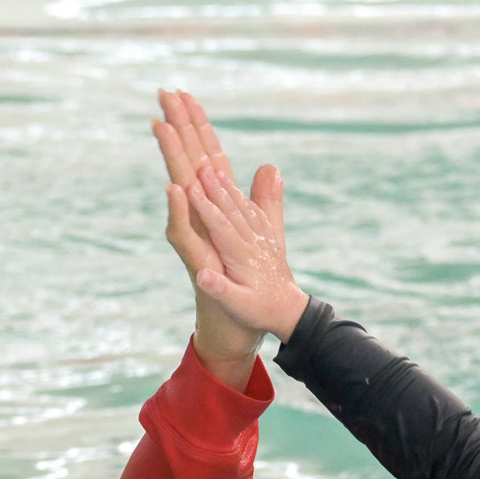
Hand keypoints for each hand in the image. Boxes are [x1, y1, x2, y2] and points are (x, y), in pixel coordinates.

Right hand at [154, 90, 276, 378]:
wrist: (247, 320)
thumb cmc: (250, 279)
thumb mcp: (264, 233)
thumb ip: (264, 199)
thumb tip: (268, 166)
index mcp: (218, 206)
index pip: (207, 156)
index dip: (196, 125)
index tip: (183, 91)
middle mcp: (201, 216)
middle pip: (189, 163)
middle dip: (177, 127)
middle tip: (163, 92)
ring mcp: (197, 236)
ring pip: (181, 190)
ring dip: (172, 159)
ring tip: (160, 125)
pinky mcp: (197, 260)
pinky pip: (186, 232)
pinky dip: (181, 211)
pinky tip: (177, 188)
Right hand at [185, 161, 307, 341]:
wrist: (289, 311)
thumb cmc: (260, 312)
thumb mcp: (239, 307)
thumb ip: (220, 291)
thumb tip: (201, 276)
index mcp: (242, 257)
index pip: (221, 227)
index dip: (206, 208)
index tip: (190, 188)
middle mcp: (252, 243)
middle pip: (231, 210)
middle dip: (214, 188)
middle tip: (200, 166)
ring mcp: (260, 239)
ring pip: (242, 208)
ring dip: (227, 188)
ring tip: (213, 169)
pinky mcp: (266, 238)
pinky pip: (253, 212)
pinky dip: (241, 197)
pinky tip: (233, 187)